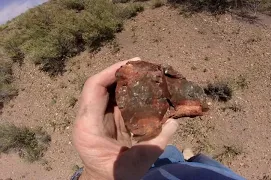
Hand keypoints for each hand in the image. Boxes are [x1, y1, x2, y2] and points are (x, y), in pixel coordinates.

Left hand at [72, 58, 178, 179]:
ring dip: (123, 79)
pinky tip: (141, 87)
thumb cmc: (115, 175)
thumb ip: (156, 143)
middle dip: (119, 72)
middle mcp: (87, 117)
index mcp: (88, 126)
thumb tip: (174, 122)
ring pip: (106, 89)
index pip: (94, 88)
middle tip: (142, 65)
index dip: (110, 72)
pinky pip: (113, 98)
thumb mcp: (137, 163)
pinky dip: (126, 89)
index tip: (131, 64)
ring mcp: (95, 117)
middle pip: (99, 85)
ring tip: (143, 72)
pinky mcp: (105, 119)